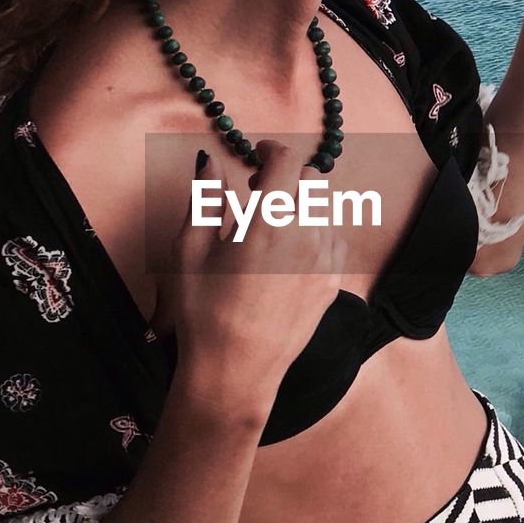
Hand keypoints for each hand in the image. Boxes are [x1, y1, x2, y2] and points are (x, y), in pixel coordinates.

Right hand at [155, 139, 347, 420]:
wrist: (234, 372)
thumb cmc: (203, 313)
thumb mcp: (189, 251)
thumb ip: (205, 198)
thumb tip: (208, 160)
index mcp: (269, 222)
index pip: (287, 161)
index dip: (271, 150)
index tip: (256, 154)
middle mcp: (306, 236)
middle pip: (312, 180)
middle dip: (286, 177)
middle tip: (257, 192)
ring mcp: (325, 262)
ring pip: (325, 210)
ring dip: (301, 205)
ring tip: (270, 226)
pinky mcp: (332, 284)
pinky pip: (334, 240)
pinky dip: (316, 233)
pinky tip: (289, 251)